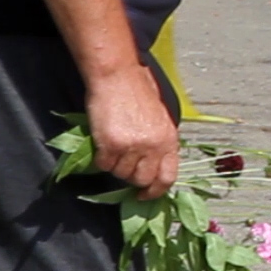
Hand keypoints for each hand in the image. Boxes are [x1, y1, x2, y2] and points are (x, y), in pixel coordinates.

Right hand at [85, 65, 178, 197]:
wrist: (117, 76)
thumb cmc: (137, 92)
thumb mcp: (159, 118)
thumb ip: (159, 142)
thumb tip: (153, 166)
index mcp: (169, 139)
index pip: (168, 177)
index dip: (155, 191)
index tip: (144, 194)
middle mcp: (153, 146)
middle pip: (141, 179)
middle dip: (130, 177)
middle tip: (123, 163)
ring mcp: (132, 146)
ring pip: (120, 173)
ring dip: (115, 165)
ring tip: (114, 145)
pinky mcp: (112, 144)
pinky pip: (103, 165)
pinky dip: (101, 158)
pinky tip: (103, 142)